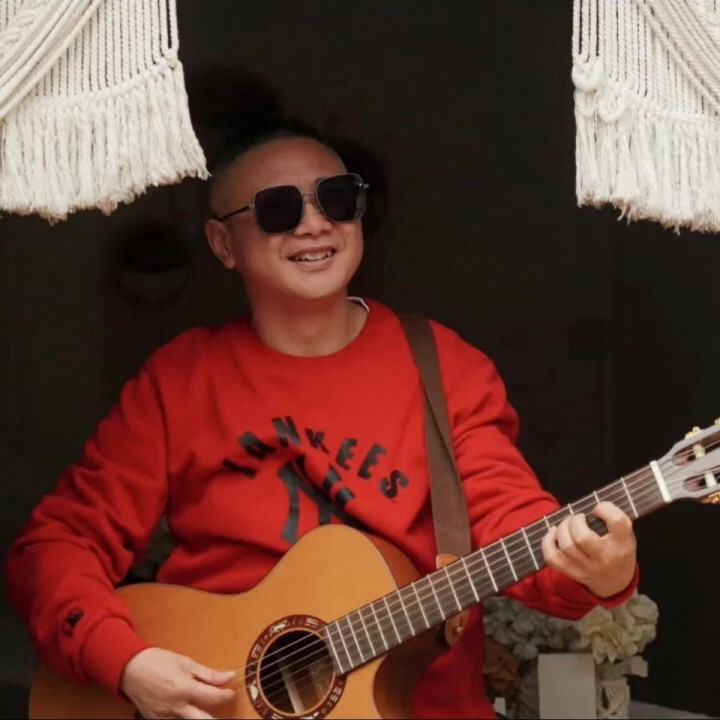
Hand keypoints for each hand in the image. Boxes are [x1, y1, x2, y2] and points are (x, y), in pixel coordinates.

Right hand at [120, 647, 235, 718]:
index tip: (230, 692)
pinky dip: (184, 717)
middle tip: (224, 709)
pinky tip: (187, 710)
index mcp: (184, 689)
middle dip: (216, 718)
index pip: (212, 698)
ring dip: (200, 716)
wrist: (131, 669)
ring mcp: (165, 716)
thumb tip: (228, 676)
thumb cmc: (158, 661)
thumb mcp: (186, 663)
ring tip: (204, 707)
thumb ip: (208, 674)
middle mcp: (175, 706)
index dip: (225, 695)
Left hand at [541, 501, 636, 597]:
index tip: (597, 509)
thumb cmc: (618, 551)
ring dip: (562, 528)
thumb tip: (590, 505)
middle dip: (574, 521)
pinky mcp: (573, 573)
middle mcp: (605, 557)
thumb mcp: (625, 535)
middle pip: (582, 537)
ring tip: (567, 524)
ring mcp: (587, 568)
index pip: (617, 521)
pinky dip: (547, 542)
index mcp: (623, 544)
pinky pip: (552, 558)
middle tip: (578, 518)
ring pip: (566, 546)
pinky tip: (553, 533)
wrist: (616, 583)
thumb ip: (612, 520)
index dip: (605, 508)